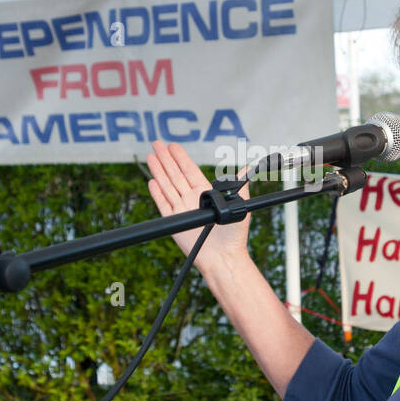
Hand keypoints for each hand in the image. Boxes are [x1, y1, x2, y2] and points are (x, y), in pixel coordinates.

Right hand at [145, 140, 250, 269]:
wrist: (223, 257)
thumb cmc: (234, 234)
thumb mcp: (240, 205)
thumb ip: (239, 185)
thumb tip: (248, 168)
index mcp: (206, 193)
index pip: (190, 170)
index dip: (181, 157)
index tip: (173, 146)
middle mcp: (193, 199)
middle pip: (176, 174)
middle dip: (166, 158)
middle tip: (157, 143)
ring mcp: (183, 210)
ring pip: (168, 185)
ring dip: (159, 171)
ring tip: (151, 156)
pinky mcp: (175, 222)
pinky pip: (163, 204)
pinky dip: (157, 193)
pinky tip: (152, 181)